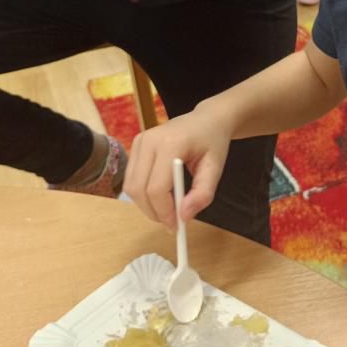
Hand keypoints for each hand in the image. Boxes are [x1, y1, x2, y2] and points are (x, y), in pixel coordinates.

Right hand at [124, 106, 231, 226]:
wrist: (206, 120)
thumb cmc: (212, 142)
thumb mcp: (216, 167)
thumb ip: (203, 193)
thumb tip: (184, 216)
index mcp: (170, 143)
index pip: (157, 187)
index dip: (164, 212)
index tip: (177, 226)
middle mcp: (149, 140)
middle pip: (139, 189)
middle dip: (153, 212)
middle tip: (172, 223)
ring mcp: (139, 141)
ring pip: (131, 187)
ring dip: (146, 205)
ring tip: (168, 209)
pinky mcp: (136, 145)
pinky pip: (131, 179)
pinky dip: (143, 194)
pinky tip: (161, 195)